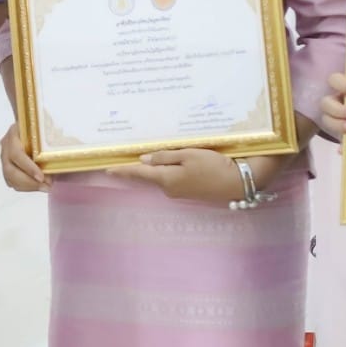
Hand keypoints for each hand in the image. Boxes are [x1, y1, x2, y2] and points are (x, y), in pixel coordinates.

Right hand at [0, 123, 48, 192]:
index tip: (42, 177)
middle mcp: (6, 146)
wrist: (27, 124)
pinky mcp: (6, 166)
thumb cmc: (37, 125)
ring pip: (10, 178)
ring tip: (45, 188)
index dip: (28, 167)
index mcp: (14, 133)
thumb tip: (67, 151)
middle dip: (29, 182)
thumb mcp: (45, 127)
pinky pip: (12, 181)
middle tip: (46, 186)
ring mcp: (4, 157)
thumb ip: (53, 138)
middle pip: (10, 170)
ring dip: (28, 186)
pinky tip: (37, 186)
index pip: (16, 154)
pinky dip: (25, 187)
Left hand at [110, 148, 288, 203]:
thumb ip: (165, 157)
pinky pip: (173, 179)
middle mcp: (169, 189)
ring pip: (162, 177)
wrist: (238, 182)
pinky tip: (173, 162)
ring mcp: (179, 192)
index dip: (123, 170)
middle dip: (140, 166)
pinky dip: (170, 171)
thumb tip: (144, 160)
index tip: (107, 168)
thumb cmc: (213, 165)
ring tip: (153, 154)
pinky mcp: (188, 192)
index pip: (139, 174)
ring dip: (157, 167)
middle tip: (128, 154)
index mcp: (166, 179)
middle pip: (150, 175)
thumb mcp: (189, 155)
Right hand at [318, 72, 345, 141]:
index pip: (334, 80)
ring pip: (326, 120)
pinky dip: (341, 144)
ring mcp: (335, 118)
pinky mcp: (340, 134)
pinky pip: (336, 140)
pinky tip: (344, 149)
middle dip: (339, 109)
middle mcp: (335, 102)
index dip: (342, 84)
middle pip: (326, 103)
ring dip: (338, 124)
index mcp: (343, 88)